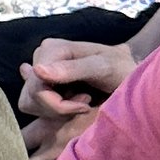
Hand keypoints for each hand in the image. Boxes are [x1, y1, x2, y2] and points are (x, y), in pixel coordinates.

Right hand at [18, 34, 140, 159]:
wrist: (130, 76)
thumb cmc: (121, 69)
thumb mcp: (103, 67)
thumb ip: (72, 69)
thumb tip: (37, 70)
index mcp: (52, 49)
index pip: (36, 87)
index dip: (58, 105)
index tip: (87, 104)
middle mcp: (41, 58)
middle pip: (31, 97)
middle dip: (59, 108)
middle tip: (87, 101)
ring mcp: (40, 72)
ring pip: (29, 103)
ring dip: (56, 110)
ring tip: (82, 100)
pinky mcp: (42, 85)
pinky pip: (33, 106)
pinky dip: (53, 110)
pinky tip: (72, 99)